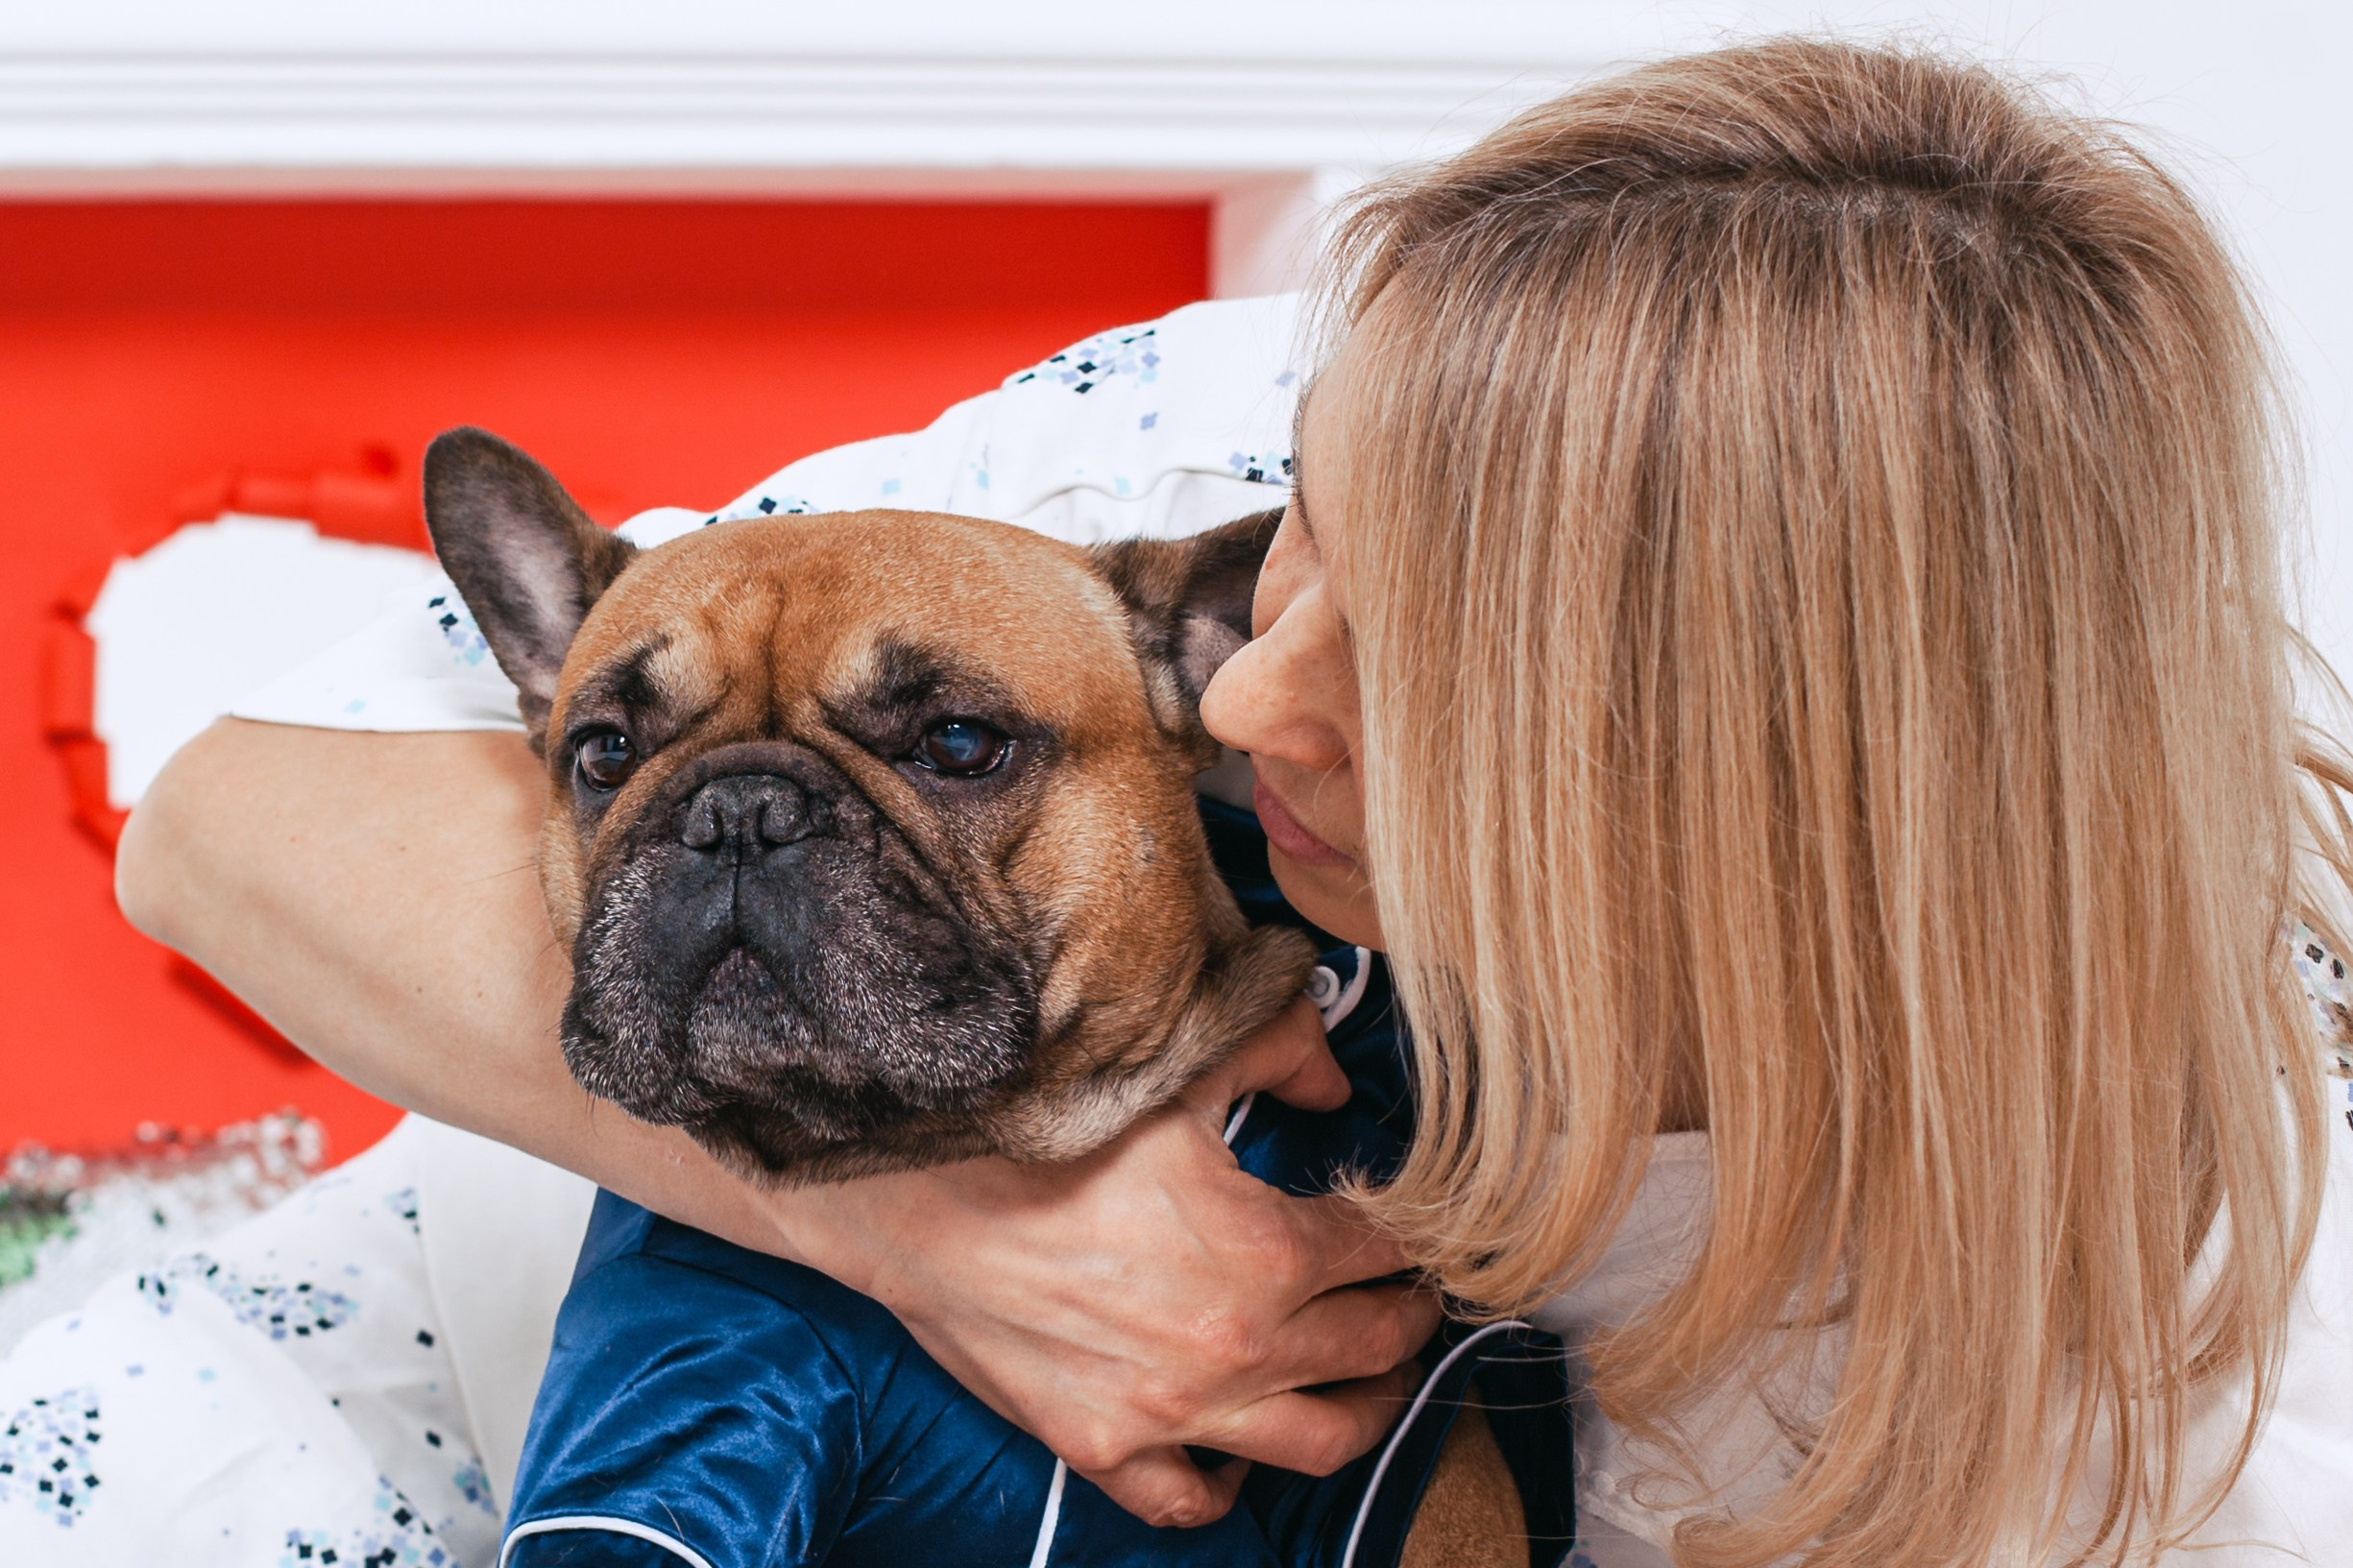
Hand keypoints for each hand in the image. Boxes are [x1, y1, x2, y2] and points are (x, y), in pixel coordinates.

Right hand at [782, 997, 1439, 1527]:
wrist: (921, 1204)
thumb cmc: (1042, 1136)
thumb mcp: (1168, 1073)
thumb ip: (1274, 1050)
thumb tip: (1335, 1074)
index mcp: (1269, 1249)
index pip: (1382, 1250)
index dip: (1412, 1233)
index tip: (1419, 1227)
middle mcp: (1240, 1346)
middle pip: (1372, 1346)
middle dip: (1410, 1318)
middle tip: (1418, 1298)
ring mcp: (1176, 1410)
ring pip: (1320, 1441)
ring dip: (1369, 1409)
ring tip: (1380, 1381)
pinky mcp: (1109, 1447)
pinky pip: (1193, 1498)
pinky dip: (1232, 1488)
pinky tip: (1247, 1458)